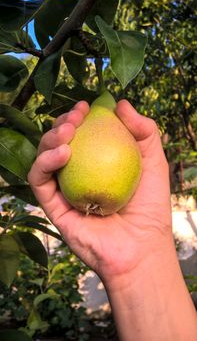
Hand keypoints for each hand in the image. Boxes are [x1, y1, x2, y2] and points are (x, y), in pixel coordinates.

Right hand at [28, 100, 171, 283]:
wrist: (142, 245)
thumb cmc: (150, 205)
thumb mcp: (154, 160)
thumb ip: (144, 130)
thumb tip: (120, 103)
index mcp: (95, 165)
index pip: (79, 136)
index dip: (77, 117)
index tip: (85, 106)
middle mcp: (77, 176)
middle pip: (57, 144)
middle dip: (61, 124)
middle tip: (74, 116)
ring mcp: (63, 191)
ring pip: (43, 158)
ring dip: (49, 139)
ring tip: (66, 131)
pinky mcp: (54, 207)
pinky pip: (39, 181)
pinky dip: (45, 162)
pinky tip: (63, 152)